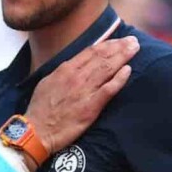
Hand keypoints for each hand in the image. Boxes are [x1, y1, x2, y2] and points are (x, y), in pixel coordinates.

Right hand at [25, 36, 138, 154]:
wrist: (36, 130)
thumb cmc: (41, 108)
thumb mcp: (48, 82)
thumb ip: (64, 72)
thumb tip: (76, 64)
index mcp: (65, 69)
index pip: (91, 52)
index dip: (107, 44)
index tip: (119, 41)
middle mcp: (76, 77)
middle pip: (102, 57)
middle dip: (119, 47)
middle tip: (133, 41)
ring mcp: (84, 91)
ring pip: (107, 69)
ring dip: (122, 57)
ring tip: (135, 49)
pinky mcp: (90, 107)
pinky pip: (108, 90)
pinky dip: (118, 79)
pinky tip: (128, 71)